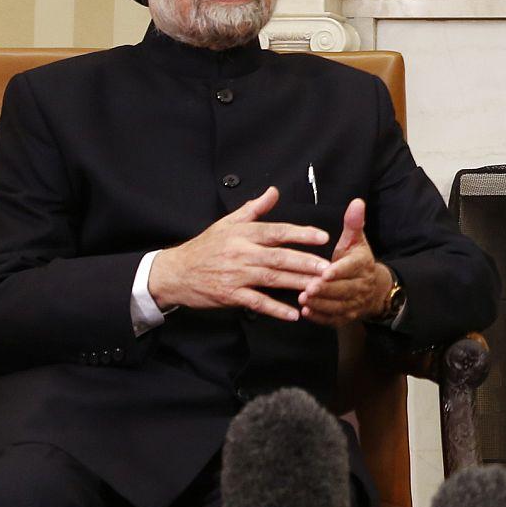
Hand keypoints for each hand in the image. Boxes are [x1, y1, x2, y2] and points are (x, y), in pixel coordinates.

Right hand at [148, 186, 329, 321]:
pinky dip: (276, 309)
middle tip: (328, 267)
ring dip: (297, 283)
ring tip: (318, 287)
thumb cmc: (204, 247)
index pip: (276, 231)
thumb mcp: (227, 223)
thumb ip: (254, 209)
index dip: (300, 234)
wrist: (176, 272)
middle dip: (305, 262)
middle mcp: (241, 253)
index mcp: (242, 233)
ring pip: (272, 278)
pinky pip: (257, 302)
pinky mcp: (230, 295)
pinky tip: (293, 314)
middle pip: (278, 256)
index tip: (322, 237)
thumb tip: (273, 192)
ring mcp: (236, 275)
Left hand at [298, 198, 391, 327]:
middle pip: (344, 289)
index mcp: (362, 264)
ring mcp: (355, 303)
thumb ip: (353, 223)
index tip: (325, 271)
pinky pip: (334, 319)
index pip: (351, 268)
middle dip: (326, 289)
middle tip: (308, 287)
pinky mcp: (347, 316)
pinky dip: (321, 317)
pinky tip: (306, 312)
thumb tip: (357, 201)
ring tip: (303, 299)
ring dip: (321, 304)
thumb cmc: (355, 259)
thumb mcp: (356, 240)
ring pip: (339, 305)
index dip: (339, 270)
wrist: (373, 289)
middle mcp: (361, 285)